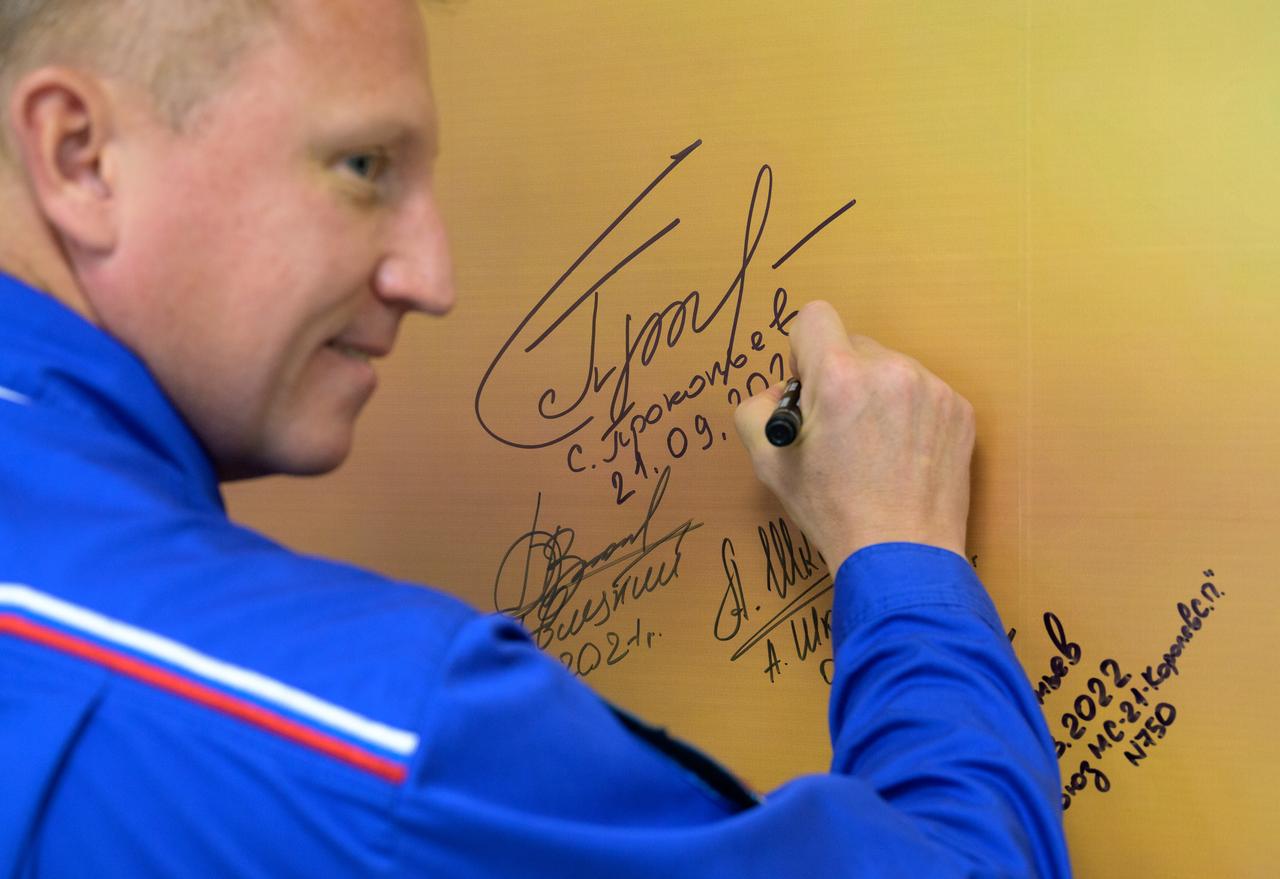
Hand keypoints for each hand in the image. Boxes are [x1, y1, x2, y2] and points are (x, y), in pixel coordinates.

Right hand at [734, 301, 974, 567]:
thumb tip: (779, 391)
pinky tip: (903, 455)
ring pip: (890, 369)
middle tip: (839, 428)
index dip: (803, 350)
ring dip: (877, 394)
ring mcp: (932, 389)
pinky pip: (923, 392)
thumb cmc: (833, 511)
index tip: (809, 385)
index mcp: (839, 378)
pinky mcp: (959, 410)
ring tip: (875, 448)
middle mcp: (890, 371)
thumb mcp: (769, 463)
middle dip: (841, 376)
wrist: (900, 555)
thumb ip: (756, 410)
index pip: (814, 317)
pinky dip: (909, 414)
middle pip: (853, 344)